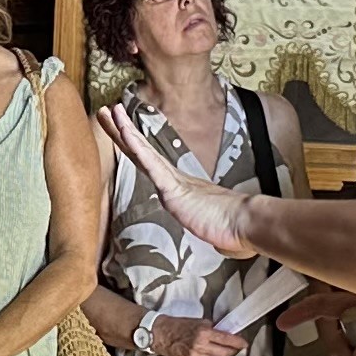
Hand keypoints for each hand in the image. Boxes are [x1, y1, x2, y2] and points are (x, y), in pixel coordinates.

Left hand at [102, 107, 264, 257]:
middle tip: (107, 111)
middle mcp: (176, 179)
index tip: (122, 132)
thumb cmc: (237, 228)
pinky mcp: (174, 187)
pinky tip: (124, 132)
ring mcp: (174, 181)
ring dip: (124, 131)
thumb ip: (218, 235)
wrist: (248, 224)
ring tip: (110, 110)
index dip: (135, 148)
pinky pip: (150, 164)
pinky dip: (136, 147)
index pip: (152, 165)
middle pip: (142, 151)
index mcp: (182, 189)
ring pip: (142, 152)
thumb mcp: (220, 233)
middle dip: (122, 131)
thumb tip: (224, 244)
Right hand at [144, 313, 246, 355]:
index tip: (244, 344)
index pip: (226, 339)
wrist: (162, 335)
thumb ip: (213, 329)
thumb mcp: (199, 322)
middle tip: (232, 348)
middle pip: (224, 353)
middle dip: (230, 350)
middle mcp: (200, 346)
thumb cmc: (180, 326)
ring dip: (216, 355)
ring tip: (210, 349)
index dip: (238, 342)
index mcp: (204, 333)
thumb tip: (227, 335)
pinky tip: (201, 355)